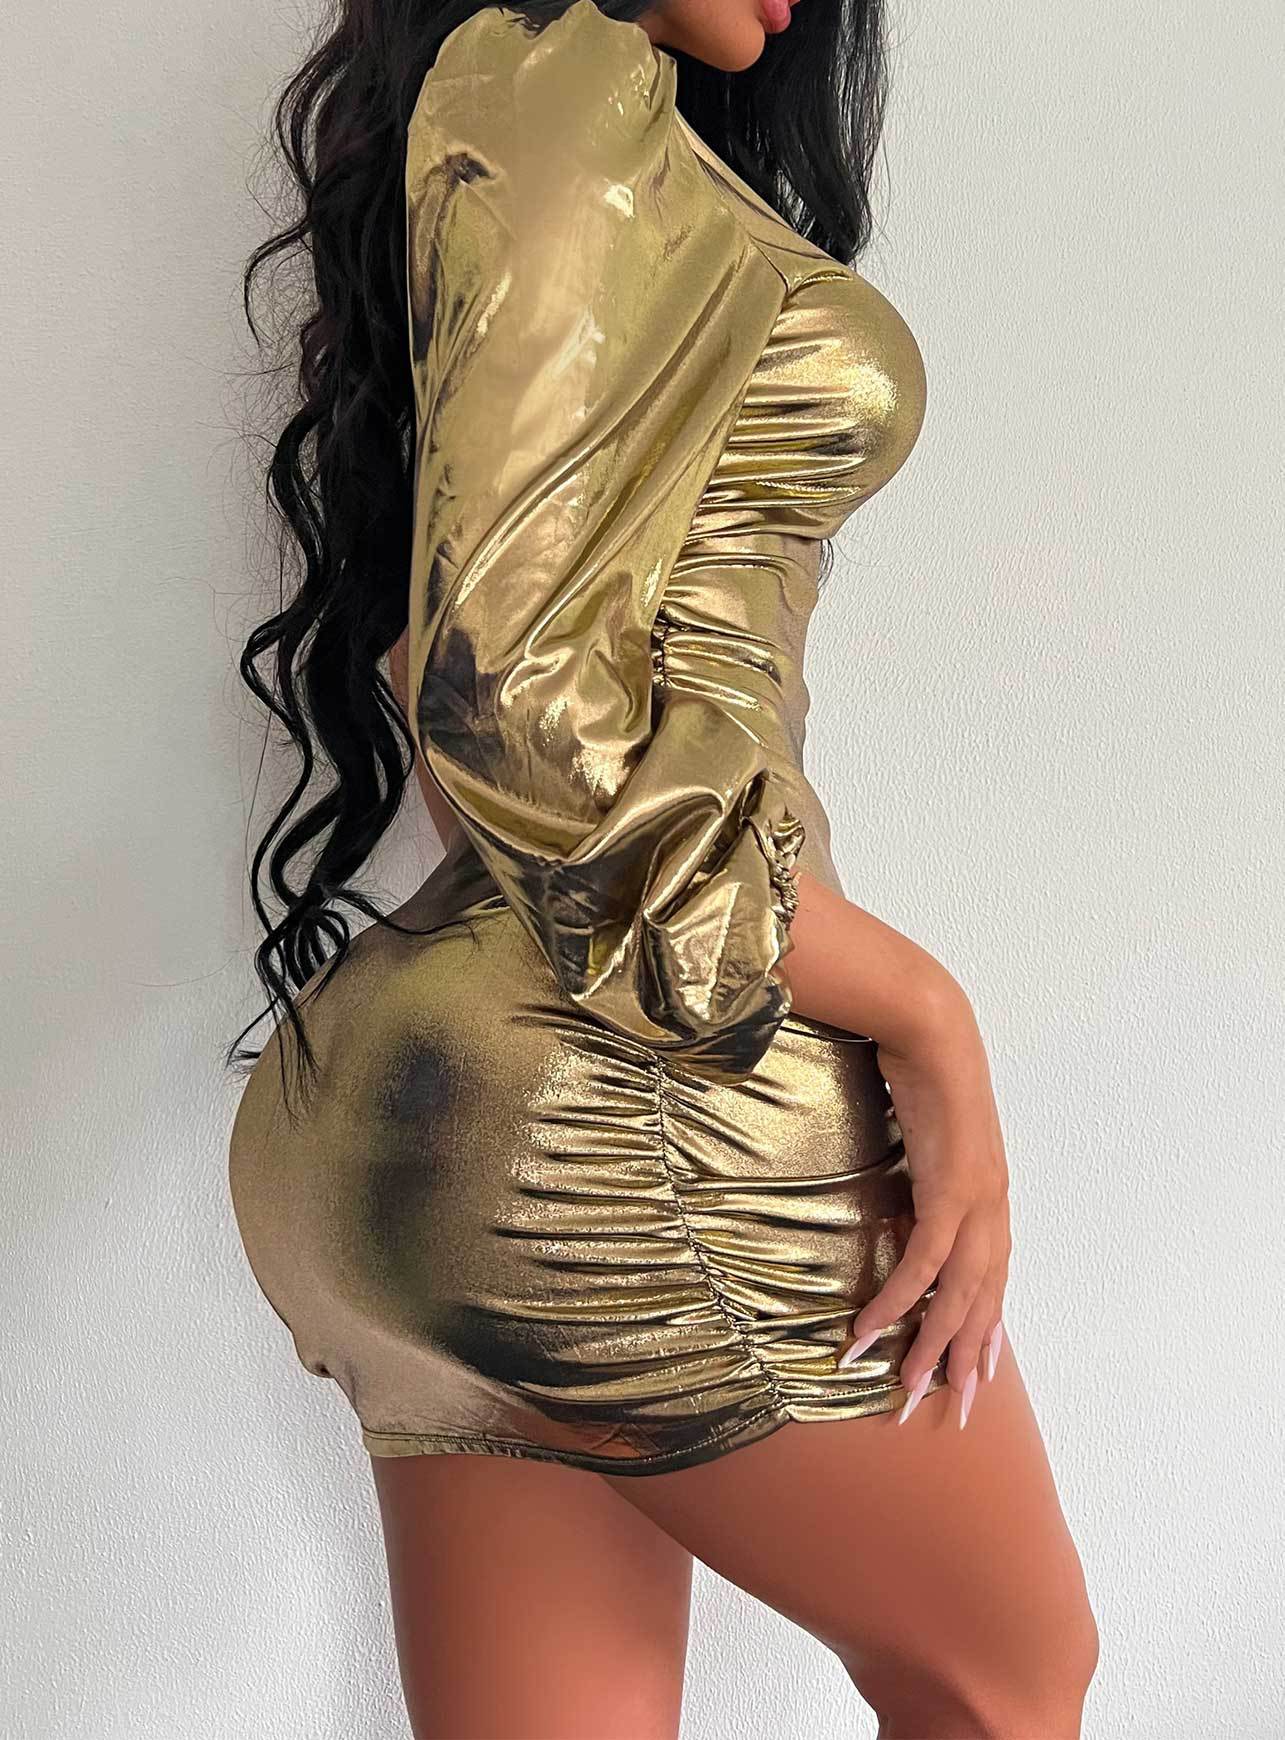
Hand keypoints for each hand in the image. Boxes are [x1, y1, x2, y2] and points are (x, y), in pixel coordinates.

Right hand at [840, 986, 1010, 1427]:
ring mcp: (976, 1201)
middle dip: (963, 1361)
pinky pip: (922, 1264)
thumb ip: (924, 1175)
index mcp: (989, 1197)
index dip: (984, 1330)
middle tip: (950, 1413)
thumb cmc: (926, 1071)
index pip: (992, 1280)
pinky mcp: (949, 1190)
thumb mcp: (927, 1136)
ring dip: (928, 1347)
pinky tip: (871, 1330)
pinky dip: (896, 1301)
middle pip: (983, 1302)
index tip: (974, 1374)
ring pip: (957, 1295)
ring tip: (902, 1391)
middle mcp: (992, 1208)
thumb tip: (899, 1205)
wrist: (933, 1027)